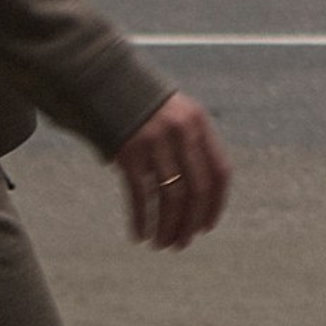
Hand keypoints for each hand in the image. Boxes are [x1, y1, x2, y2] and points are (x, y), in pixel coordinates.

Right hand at [113, 94, 230, 250]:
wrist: (105, 80)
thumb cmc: (145, 107)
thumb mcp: (178, 116)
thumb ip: (192, 147)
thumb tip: (201, 196)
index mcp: (200, 124)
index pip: (220, 172)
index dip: (215, 204)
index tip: (206, 227)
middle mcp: (182, 133)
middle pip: (196, 189)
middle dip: (190, 222)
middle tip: (181, 244)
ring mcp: (155, 142)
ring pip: (170, 197)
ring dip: (168, 226)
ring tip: (162, 244)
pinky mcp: (128, 152)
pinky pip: (140, 195)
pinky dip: (142, 219)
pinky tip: (139, 235)